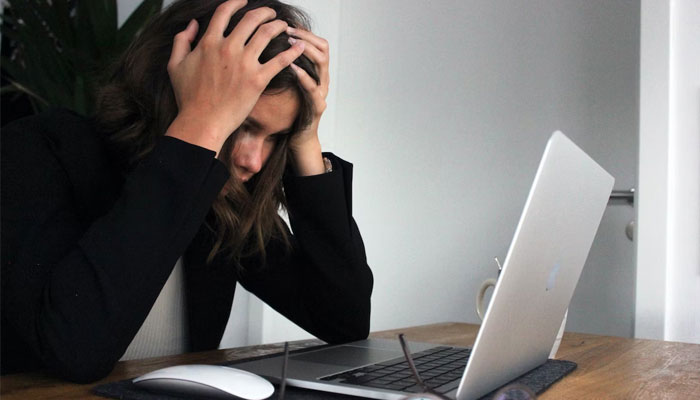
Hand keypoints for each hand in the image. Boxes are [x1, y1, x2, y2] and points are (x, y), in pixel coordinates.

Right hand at [165, 0, 304, 154]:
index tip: (244, 1)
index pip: (225, 12)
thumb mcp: (175, 65)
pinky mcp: (258, 80)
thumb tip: (192, 25)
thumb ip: (182, 40)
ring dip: (279, 26)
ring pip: (267, 33)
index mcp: (209, 42)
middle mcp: (228, 48)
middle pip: (251, 19)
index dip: (236, 2)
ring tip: (285, 26)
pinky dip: (292, 51)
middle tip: (271, 13)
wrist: (202, 122)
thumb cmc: (188, 97)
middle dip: (265, 12)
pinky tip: (299, 46)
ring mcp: (244, 63)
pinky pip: (280, 60)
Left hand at [287, 27, 329, 175]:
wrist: (297, 139)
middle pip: (323, 48)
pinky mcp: (317, 107)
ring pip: (322, 64)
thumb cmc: (288, 112)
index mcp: (315, 72)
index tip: (287, 24)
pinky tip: (292, 67)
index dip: (304, 31)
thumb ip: (280, 67)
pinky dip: (303, 76)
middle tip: (288, 30)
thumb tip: (263, 47)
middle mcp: (322, 79)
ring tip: (290, 43)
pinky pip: (313, 88)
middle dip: (305, 36)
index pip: (316, 43)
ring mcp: (322, 92)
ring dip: (306, 50)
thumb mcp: (284, 85)